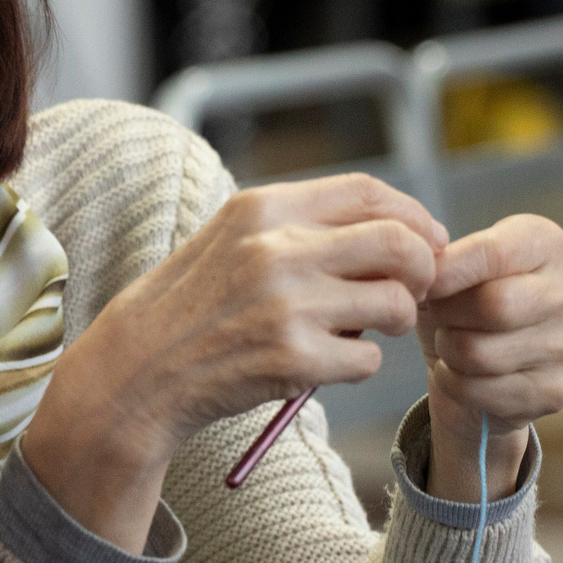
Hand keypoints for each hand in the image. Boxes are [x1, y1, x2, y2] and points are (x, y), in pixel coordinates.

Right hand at [20, 173, 445, 547]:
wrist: (136, 370)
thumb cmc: (190, 306)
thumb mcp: (231, 240)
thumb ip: (299, 226)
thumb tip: (392, 228)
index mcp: (261, 209)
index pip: (368, 192)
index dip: (413, 215)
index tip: (426, 239)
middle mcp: (276, 250)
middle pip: (400, 244)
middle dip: (421, 271)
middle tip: (408, 292)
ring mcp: (287, 306)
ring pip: (396, 305)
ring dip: (392, 323)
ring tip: (358, 330)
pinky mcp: (293, 360)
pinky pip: (367, 360)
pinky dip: (356, 365)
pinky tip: (323, 364)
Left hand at [418, 214, 562, 502]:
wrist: (473, 361)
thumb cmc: (458, 299)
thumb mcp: (446, 269)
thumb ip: (436, 262)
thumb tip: (425, 272)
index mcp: (544, 244)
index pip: (492, 252)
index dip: (445, 271)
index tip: (420, 284)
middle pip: (493, 306)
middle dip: (444, 314)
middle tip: (433, 316)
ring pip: (478, 353)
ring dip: (445, 350)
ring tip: (448, 341)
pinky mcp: (554, 391)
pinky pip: (479, 390)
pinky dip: (450, 383)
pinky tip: (458, 372)